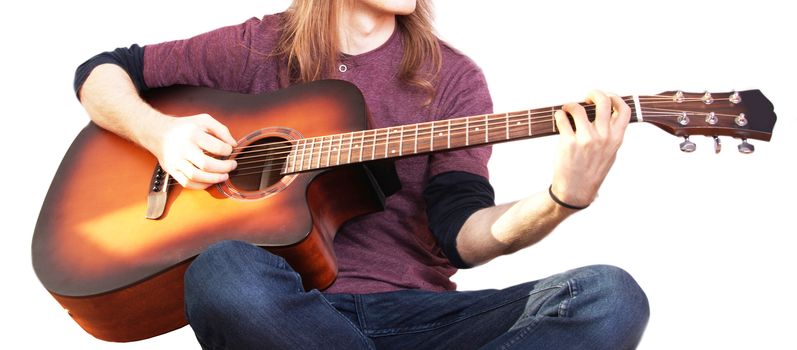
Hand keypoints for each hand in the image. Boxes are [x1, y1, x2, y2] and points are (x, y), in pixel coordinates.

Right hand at [145, 113, 237, 189]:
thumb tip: (233, 144)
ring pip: (196, 176)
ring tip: (224, 176)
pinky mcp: (171, 171)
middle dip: (224, 168)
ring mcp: (176, 161)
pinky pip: (187, 183)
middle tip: (232, 166)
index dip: (227, 151)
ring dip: (214, 179)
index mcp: (193, 134)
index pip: (216, 146)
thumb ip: (221, 129)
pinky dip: (201, 185)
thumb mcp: (204, 120)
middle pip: (206, 164)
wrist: (158, 132)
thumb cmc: (185, 127)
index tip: (229, 150)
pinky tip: (210, 181)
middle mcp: (183, 148)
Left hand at [551, 90, 629, 207]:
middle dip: (593, 93)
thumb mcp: (610, 153)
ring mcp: (586, 139)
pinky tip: (559, 118)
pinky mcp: (569, 143)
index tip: (605, 96)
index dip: (615, 97)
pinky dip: (559, 115)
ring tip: (567, 110)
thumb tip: (607, 111)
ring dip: (570, 105)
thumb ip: (611, 134)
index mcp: (616, 138)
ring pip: (578, 108)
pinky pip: (562, 119)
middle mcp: (603, 137)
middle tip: (585, 97)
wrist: (576, 191)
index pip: (624, 109)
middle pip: (603, 101)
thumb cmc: (592, 171)